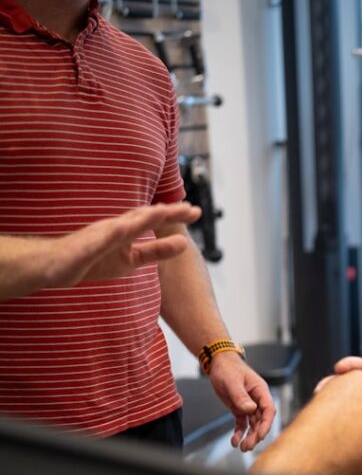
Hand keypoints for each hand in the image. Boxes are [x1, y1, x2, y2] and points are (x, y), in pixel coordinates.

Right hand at [64, 203, 198, 284]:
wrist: (52, 266)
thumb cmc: (92, 260)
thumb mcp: (132, 258)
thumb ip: (156, 250)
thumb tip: (184, 243)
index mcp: (126, 230)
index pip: (152, 219)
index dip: (173, 214)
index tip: (196, 211)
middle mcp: (114, 228)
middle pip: (142, 217)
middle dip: (164, 212)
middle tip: (189, 208)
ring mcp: (97, 237)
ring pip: (121, 225)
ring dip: (140, 218)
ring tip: (162, 212)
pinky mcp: (82, 250)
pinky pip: (95, 243)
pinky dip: (107, 237)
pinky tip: (119, 230)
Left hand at [207, 352, 276, 450]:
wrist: (219, 363)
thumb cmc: (228, 368)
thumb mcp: (232, 382)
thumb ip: (241, 396)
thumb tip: (251, 409)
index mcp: (260, 391)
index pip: (268, 409)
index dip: (266, 424)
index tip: (259, 435)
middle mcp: (257, 399)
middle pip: (261, 420)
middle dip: (256, 434)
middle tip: (248, 446)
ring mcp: (249, 405)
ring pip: (253, 424)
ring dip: (249, 436)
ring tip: (243, 448)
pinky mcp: (240, 408)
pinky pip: (242, 423)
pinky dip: (239, 432)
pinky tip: (234, 441)